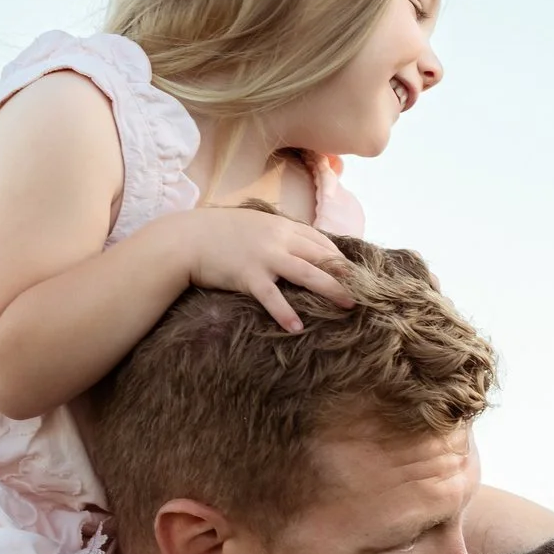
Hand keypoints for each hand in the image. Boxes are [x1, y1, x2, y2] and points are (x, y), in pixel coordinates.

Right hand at [177, 206, 352, 330]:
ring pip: (307, 274)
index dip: (340, 257)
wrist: (184, 240)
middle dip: (346, 273)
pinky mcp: (248, 275)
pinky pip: (272, 297)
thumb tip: (296, 246)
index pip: (320, 241)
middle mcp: (278, 239)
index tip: (355, 272)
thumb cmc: (217, 234)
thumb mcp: (252, 225)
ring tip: (349, 305)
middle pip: (322, 256)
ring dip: (331, 290)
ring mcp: (264, 257)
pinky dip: (285, 313)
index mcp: (280, 226)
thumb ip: (276, 234)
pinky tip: (297, 328)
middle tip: (368, 290)